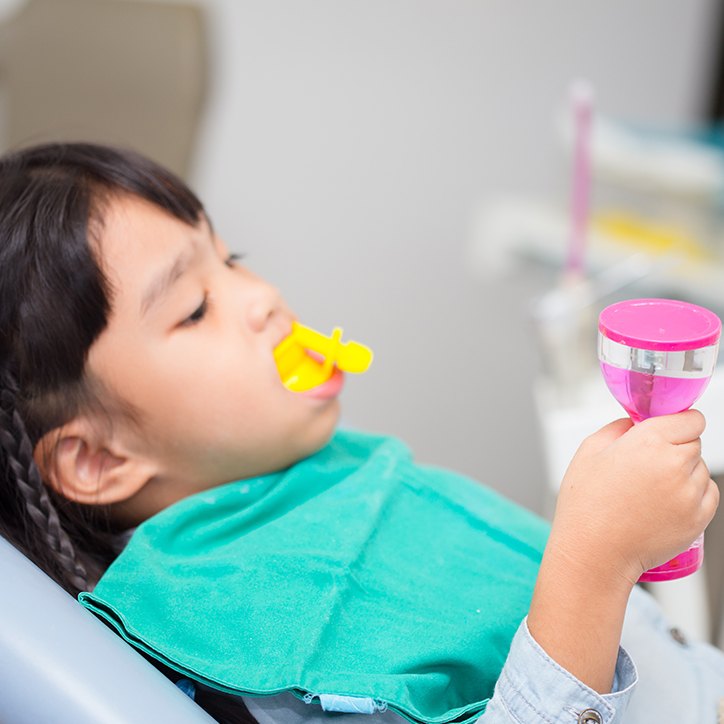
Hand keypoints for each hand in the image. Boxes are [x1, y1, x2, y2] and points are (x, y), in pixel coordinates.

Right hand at [549, 410, 718, 586]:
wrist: (595, 552)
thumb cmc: (586, 505)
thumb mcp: (589, 451)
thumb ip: (617, 428)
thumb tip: (635, 423)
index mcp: (648, 441)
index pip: (691, 419)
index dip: (678, 423)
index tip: (668, 430)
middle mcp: (674, 464)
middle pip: (694, 443)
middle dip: (676, 449)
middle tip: (648, 465)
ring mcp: (689, 493)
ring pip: (701, 469)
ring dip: (684, 473)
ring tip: (652, 490)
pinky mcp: (699, 518)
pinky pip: (708, 495)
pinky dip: (693, 495)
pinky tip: (665, 503)